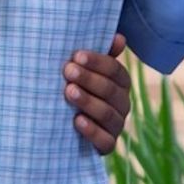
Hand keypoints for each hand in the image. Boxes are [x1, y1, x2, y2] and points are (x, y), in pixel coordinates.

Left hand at [67, 35, 133, 154]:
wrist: (61, 127)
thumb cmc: (75, 88)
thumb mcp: (84, 70)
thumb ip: (101, 55)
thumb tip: (119, 38)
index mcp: (119, 83)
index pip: (115, 70)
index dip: (97, 62)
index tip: (76, 56)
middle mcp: (122, 104)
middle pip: (111, 90)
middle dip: (89, 79)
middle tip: (68, 71)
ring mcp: (115, 126)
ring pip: (108, 114)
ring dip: (88, 102)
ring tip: (69, 92)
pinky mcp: (106, 145)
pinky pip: (105, 141)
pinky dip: (92, 131)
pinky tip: (76, 121)